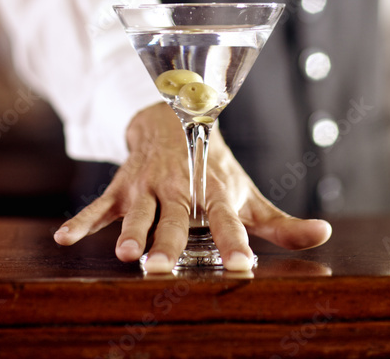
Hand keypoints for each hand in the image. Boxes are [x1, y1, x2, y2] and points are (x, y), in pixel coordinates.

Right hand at [53, 102, 331, 271]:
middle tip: (161, 270)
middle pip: (175, 219)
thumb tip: (324, 234)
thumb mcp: (247, 193)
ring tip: (124, 253)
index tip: (242, 267)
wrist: (174, 119)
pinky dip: (82, 221)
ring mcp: (147, 186)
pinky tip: (64, 240)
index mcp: (213, 192)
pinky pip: (99, 205)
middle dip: (168, 243)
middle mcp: (180, 188)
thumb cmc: (215, 169)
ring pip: (137, 211)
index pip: (226, 220)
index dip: (234, 243)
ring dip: (130, 230)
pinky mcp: (122, 186)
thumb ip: (280, 222)